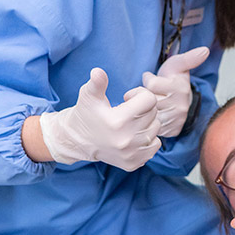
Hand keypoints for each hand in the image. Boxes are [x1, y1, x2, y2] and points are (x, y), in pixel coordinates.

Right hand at [40, 68, 160, 170]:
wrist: (77, 141)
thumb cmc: (86, 114)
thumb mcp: (88, 96)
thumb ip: (97, 83)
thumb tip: (98, 71)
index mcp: (118, 121)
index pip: (149, 99)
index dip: (139, 94)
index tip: (127, 98)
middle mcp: (127, 139)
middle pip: (154, 113)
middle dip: (143, 108)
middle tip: (128, 110)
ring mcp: (131, 153)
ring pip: (156, 128)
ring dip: (146, 122)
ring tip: (130, 122)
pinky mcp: (134, 163)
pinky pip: (156, 145)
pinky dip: (148, 139)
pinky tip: (133, 135)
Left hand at [141, 47, 208, 136]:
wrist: (179, 98)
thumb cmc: (173, 78)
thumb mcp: (178, 64)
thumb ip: (189, 58)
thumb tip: (205, 50)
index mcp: (180, 89)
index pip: (152, 84)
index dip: (148, 80)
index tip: (153, 79)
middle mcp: (180, 106)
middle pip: (149, 100)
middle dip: (146, 95)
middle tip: (152, 92)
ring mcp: (176, 120)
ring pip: (148, 113)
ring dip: (146, 107)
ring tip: (152, 101)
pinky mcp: (171, 130)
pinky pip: (151, 126)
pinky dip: (149, 119)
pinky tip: (154, 112)